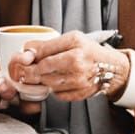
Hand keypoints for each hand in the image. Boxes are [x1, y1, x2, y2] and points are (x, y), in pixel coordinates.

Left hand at [10, 32, 129, 102]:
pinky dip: (53, 88)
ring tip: (42, 73)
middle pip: (43, 72)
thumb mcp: (71, 39)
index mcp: (74, 48)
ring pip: (48, 84)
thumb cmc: (90, 51)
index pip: (43, 56)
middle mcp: (77, 66)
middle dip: (30, 71)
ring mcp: (79, 82)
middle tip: (24, 69)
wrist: (112, 68)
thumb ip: (49, 44)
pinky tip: (56, 81)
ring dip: (41, 80)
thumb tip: (27, 50)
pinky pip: (58, 95)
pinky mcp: (80, 95)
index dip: (29, 58)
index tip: (22, 58)